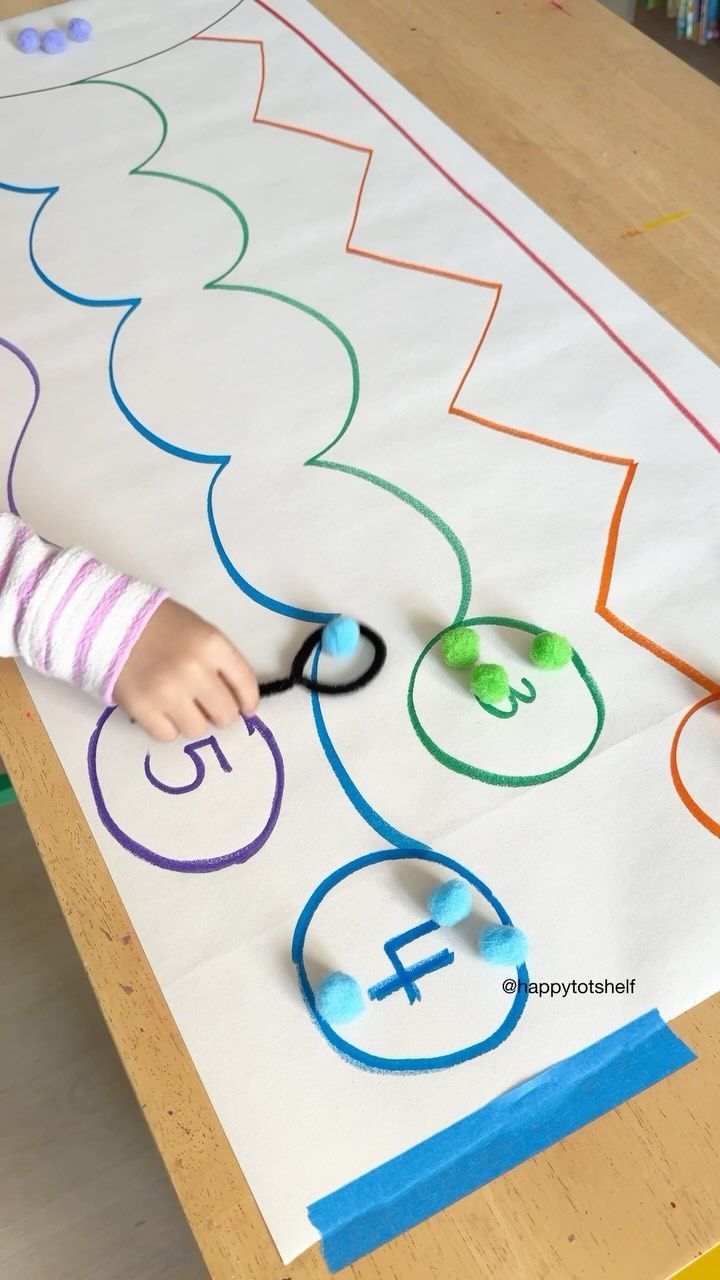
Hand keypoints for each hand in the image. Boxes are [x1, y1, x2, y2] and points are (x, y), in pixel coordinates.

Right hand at [113, 599, 258, 740]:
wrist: (110, 623)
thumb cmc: (160, 625)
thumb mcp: (200, 631)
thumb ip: (222, 662)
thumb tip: (240, 702)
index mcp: (212, 644)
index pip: (245, 684)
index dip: (248, 700)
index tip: (246, 708)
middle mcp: (193, 669)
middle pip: (225, 714)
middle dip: (218, 712)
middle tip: (205, 704)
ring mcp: (167, 691)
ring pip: (197, 729)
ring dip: (191, 720)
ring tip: (178, 703)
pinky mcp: (142, 708)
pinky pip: (168, 735)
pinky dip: (166, 726)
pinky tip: (160, 708)